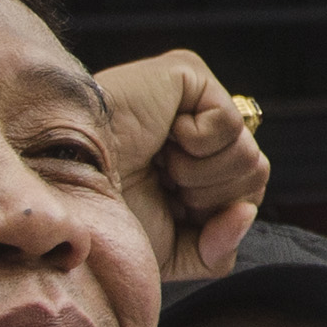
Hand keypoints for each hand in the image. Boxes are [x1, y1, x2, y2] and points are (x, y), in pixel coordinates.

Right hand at [99, 48, 268, 280]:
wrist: (70, 188)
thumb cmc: (107, 218)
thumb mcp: (170, 252)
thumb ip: (218, 248)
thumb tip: (248, 212)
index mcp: (196, 170)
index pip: (246, 197)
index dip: (213, 218)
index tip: (167, 209)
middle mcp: (200, 134)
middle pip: (255, 177)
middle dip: (207, 197)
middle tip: (161, 183)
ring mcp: (195, 101)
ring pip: (250, 155)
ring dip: (199, 174)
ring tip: (160, 163)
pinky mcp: (189, 75)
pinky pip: (232, 125)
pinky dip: (197, 144)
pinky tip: (165, 136)